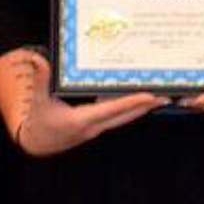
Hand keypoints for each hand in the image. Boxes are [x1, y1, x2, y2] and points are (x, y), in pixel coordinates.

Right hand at [11, 50, 164, 156]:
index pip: (111, 109)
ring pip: (124, 118)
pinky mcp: (97, 127)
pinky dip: (131, 110)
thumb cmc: (39, 122)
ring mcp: (97, 128)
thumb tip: (38, 59)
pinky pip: (119, 117)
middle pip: (125, 115)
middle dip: (146, 106)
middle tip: (166, 95)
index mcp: (80, 120)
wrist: (39, 144)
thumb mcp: (38, 101)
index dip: (131, 102)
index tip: (149, 96)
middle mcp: (93, 126)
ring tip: (160, 97)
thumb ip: (41, 80)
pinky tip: (141, 102)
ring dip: (142, 109)